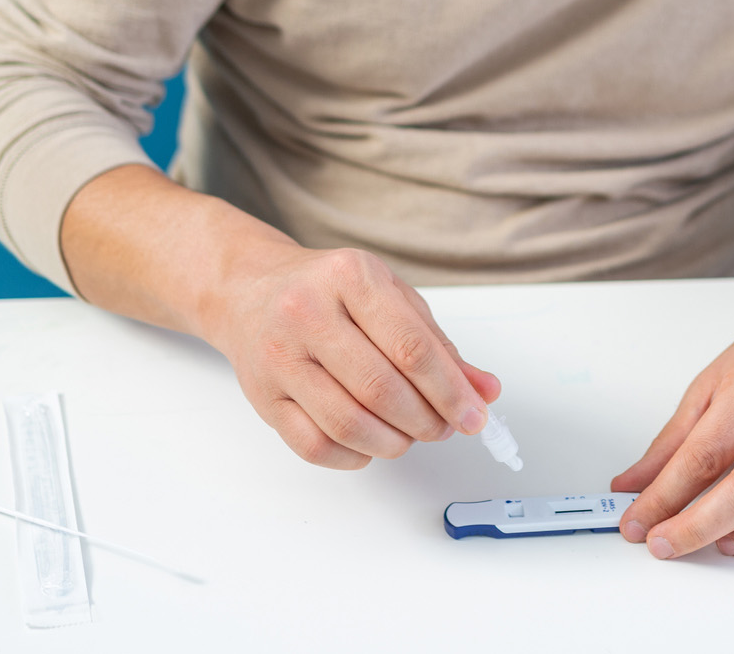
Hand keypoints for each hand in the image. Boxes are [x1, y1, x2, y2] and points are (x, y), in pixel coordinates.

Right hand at [205, 243, 501, 469]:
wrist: (249, 290)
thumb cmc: (328, 292)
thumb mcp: (390, 297)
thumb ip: (437, 344)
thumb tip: (484, 390)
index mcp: (350, 277)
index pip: (412, 347)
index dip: (450, 390)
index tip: (473, 416)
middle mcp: (307, 312)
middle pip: (381, 389)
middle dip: (425, 421)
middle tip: (443, 428)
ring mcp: (280, 356)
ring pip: (348, 423)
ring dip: (393, 442)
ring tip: (408, 435)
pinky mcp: (262, 395)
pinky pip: (314, 445)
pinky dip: (353, 456)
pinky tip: (370, 444)